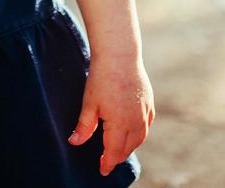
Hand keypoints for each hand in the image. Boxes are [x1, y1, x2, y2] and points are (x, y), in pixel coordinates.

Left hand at [67, 54, 153, 176]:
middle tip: (108, 161)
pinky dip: (140, 133)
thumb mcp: (89, 103)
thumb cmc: (102, 77)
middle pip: (128, 147)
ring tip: (119, 149)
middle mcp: (135, 120)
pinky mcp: (149, 102)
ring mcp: (144, 111)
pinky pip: (147, 124)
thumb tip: (75, 143)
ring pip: (140, 137)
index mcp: (120, 123)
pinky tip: (134, 133)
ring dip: (130, 146)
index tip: (102, 170)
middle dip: (118, 156)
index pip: (114, 151)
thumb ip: (84, 126)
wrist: (120, 54)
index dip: (108, 163)